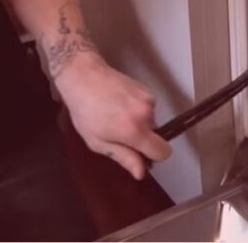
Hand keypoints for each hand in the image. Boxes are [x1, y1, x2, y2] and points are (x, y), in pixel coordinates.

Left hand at [54, 52, 171, 179]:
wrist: (84, 76)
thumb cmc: (85, 112)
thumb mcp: (97, 142)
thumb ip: (124, 157)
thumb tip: (141, 173)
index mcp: (135, 131)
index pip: (163, 151)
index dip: (155, 157)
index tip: (140, 154)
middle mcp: (147, 114)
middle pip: (155, 136)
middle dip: (141, 138)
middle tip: (117, 132)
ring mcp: (149, 100)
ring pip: (151, 121)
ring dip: (138, 122)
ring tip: (115, 114)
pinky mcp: (147, 90)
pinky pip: (147, 108)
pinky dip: (137, 110)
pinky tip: (119, 103)